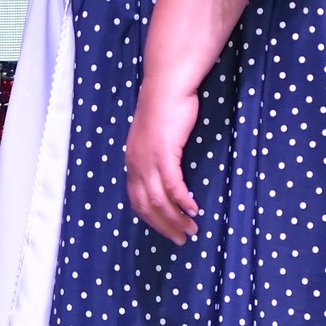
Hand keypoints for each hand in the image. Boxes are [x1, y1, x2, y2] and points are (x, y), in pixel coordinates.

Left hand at [125, 79, 200, 243]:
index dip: (152, 219)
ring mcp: (148, 160)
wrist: (166, 86)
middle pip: (146, 206)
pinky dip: (183, 200)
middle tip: (181, 239)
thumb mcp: (155, 137)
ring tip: (191, 229)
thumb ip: (156, 156)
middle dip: (164, 226)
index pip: (137, 201)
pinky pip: (173, 185)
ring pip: (159, 200)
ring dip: (175, 218)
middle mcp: (136, 165)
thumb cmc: (165, 108)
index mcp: (132, 162)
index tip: (167, 230)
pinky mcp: (164, 153)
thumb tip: (166, 172)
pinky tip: (193, 208)